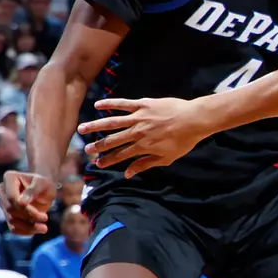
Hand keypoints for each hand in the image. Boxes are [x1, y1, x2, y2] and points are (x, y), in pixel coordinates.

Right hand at [0, 170, 54, 234]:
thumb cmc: (44, 183)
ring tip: (44, 227)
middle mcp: (2, 190)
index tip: (43, 215)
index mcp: (9, 178)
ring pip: (11, 220)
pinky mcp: (7, 214)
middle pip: (11, 210)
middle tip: (45, 218)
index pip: (12, 198)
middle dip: (29, 217)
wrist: (44, 189)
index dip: (26, 209)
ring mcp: (3, 203)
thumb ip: (33, 190)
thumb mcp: (43, 183)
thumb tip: (21, 203)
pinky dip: (25, 231)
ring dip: (28, 227)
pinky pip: (13, 228)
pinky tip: (37, 230)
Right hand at [77, 97, 205, 175]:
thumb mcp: (166, 157)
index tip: (97, 164)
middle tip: (86, 150)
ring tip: (82, 129)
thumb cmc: (183, 141)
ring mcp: (139, 118)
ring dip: (96, 126)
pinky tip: (98, 105)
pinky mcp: (143, 104)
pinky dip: (110, 104)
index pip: (120, 155)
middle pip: (113, 140)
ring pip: (112, 122)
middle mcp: (137, 133)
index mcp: (143, 146)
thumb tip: (128, 173)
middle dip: (98, 146)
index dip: (108, 160)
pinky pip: (123, 104)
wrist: (195, 120)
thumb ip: (145, 164)